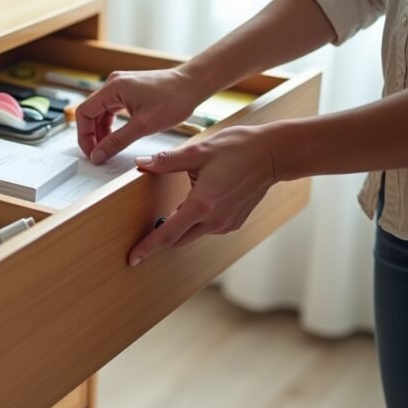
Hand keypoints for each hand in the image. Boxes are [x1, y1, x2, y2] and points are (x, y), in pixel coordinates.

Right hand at [76, 68, 206, 164]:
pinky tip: (117, 136)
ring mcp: (121, 86)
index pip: (84, 113)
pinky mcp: (129, 90)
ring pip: (101, 112)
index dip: (83, 135)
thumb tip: (98, 155)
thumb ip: (116, 142)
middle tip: (99, 154)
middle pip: (90, 112)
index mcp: (113, 88)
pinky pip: (112, 109)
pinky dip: (111, 124)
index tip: (91, 152)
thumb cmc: (174, 98)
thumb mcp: (142, 126)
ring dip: (101, 131)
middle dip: (92, 135)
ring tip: (108, 148)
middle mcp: (113, 83)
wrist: (193, 85)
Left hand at [128, 125, 280, 265]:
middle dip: (163, 234)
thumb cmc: (238, 149)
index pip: (167, 234)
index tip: (132, 259)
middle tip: (151, 221)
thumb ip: (166, 161)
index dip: (148, 247)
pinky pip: (208, 227)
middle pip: (178, 238)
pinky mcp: (235, 222)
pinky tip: (203, 199)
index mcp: (202, 205)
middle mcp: (215, 221)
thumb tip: (140, 165)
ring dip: (182, 223)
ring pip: (194, 233)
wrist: (274, 154)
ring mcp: (227, 224)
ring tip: (184, 199)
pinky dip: (199, 219)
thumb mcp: (198, 151)